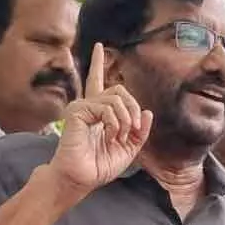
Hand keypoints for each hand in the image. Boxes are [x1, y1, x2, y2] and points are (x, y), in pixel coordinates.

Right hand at [45, 43, 153, 197]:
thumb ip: (139, 132)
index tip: (98, 46)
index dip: (98, 63)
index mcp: (98, 112)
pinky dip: (114, 123)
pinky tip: (110, 136)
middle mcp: (88, 106)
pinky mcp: (77, 112)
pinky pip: (106, 108)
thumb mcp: (128, 150)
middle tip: (134, 128)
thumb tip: (148, 113)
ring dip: (126, 119)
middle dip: (133, 108)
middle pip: (118, 89)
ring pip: (116, 97)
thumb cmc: (98, 166)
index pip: (98, 81)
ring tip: (119, 136)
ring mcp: (82, 107)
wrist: (81, 178)